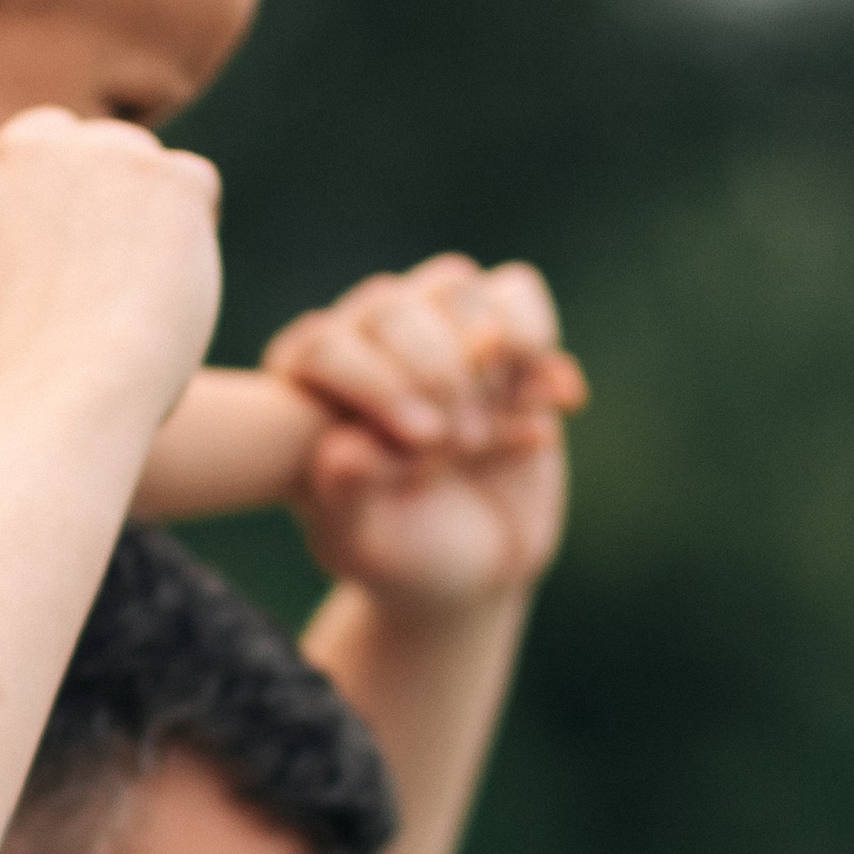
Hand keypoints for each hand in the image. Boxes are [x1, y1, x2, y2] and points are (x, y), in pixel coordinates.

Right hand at [0, 109, 221, 441]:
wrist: (52, 407)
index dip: (14, 222)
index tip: (33, 269)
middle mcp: (15, 147)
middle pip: (54, 146)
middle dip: (71, 192)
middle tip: (89, 264)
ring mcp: (95, 154)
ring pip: (125, 158)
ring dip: (132, 204)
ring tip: (134, 282)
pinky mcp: (166, 179)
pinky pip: (190, 187)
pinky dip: (190, 227)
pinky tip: (173, 282)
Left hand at [270, 257, 582, 616]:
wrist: (474, 567)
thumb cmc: (397, 557)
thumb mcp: (362, 547)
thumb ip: (344, 499)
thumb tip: (346, 448)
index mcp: (303, 389)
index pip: (323, 348)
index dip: (378, 386)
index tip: (425, 443)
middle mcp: (358, 341)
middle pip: (391, 307)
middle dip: (436, 376)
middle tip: (459, 446)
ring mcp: (427, 326)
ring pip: (452, 286)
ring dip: (483, 358)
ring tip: (489, 432)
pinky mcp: (496, 327)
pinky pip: (516, 294)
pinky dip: (537, 346)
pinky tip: (551, 404)